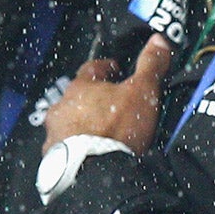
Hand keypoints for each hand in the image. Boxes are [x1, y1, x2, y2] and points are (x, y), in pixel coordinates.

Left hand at [42, 35, 171, 151]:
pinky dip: (76, 148)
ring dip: (81, 125)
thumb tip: (159, 40)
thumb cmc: (116, 130)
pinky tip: (88, 154)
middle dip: (93, 100)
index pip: (92, 68)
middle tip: (111, 106)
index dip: (106, 68)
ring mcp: (55, 134)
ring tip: (100, 133)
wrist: (95, 173)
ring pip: (69, 122)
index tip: (116, 70)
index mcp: (80, 87)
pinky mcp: (55, 158)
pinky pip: (65, 148)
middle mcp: (62, 108)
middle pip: (78, 97)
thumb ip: (150, 65)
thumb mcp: (142, 92)